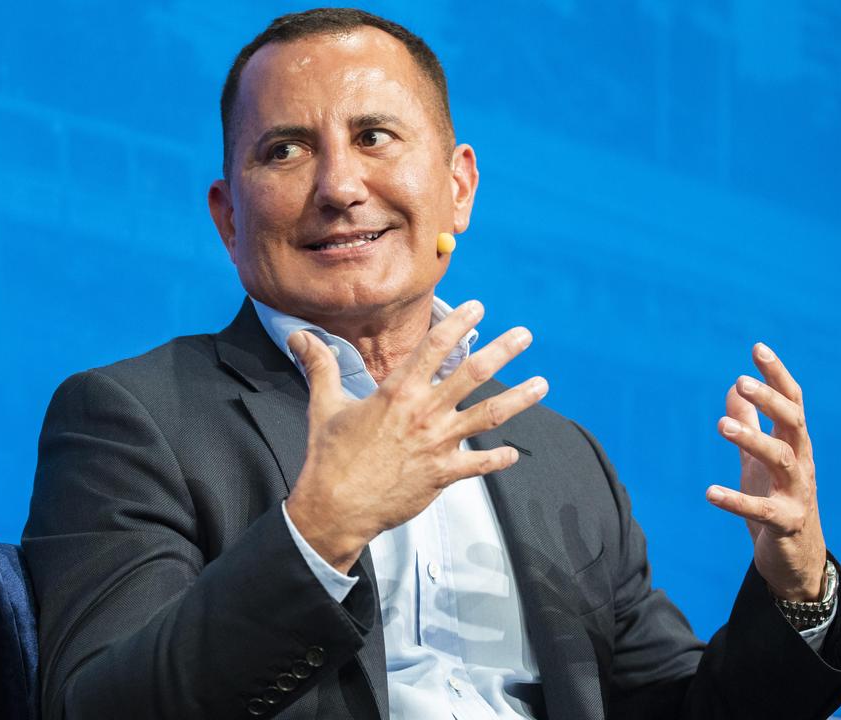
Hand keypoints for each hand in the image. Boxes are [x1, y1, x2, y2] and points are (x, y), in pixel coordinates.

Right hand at [285, 300, 548, 572]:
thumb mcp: (323, 405)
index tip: (478, 308)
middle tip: (524, 334)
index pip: (435, 346)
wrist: (335, 507)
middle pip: (473, 373)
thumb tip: (298, 335)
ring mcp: (438, 444)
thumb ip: (319, 366)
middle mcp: (424, 412)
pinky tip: (513, 453)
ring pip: (489, 415)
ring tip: (542, 384)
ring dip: (519, 398)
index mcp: (397, 391)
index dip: (458, 323)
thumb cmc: (329, 456)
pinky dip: (498, 459)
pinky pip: (480, 464)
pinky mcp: (443, 475)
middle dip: (502, 350)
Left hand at [707, 342, 826, 601]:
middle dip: (770, 401)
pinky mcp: (785, 523)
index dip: (777, 375)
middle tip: (742, 381)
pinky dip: (736, 500)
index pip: (792, 402)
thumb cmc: (779, 500)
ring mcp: (797, 494)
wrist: (798, 560)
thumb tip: (732, 387)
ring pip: (780, 460)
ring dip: (752, 440)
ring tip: (722, 425)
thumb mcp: (759, 460)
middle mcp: (801, 463)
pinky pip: (762, 510)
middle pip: (793, 423)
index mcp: (795, 444)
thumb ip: (750, 424)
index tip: (757, 348)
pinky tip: (709, 492)